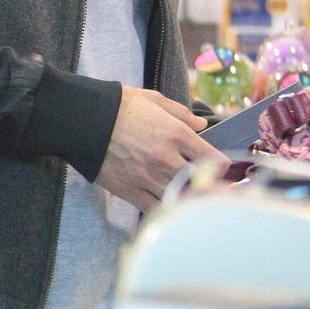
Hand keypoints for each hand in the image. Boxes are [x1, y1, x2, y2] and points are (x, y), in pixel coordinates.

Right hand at [95, 86, 229, 212]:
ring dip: (191, 200)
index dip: (223, 166)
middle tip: (224, 194)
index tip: (225, 170)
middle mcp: (166, 158)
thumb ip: (181, 113)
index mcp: (175, 134)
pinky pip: (154, 206)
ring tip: (202, 204)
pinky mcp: (129, 189)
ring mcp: (147, 176)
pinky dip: (165, 208)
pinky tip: (172, 208)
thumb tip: (202, 124)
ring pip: (180, 197)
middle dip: (214, 188)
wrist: (83, 119)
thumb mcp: (153, 100)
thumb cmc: (118, 106)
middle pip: (200, 182)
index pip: (211, 157)